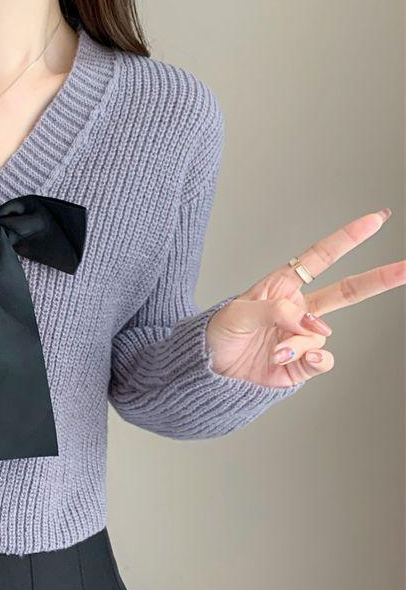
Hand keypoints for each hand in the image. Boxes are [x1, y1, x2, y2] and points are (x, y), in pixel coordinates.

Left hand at [206, 209, 403, 386]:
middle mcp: (297, 310)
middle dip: (379, 279)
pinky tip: (299, 357)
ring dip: (297, 342)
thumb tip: (310, 322)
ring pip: (320, 334)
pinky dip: (315, 358)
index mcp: (282, 286)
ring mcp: (301, 337)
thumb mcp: (238, 313)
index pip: (321, 258)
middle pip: (347, 291)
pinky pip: (322, 359)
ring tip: (272, 350)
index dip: (348, 239)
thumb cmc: (217, 334)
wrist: (208, 370)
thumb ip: (275, 310)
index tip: (377, 219)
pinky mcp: (301, 364)